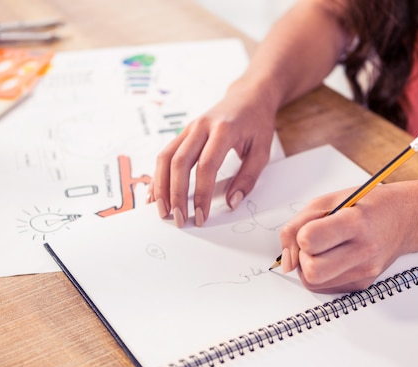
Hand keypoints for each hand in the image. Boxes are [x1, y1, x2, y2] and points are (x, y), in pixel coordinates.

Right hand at [149, 82, 275, 226]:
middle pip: (180, 162)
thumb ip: (248, 178)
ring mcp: (188, 128)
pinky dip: (158, 176)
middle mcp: (201, 126)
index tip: (201, 216)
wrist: (248, 97)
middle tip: (178, 219)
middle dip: (176, 194)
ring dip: (161, 186)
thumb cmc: (256, 124)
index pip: (206, 166)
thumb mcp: (263, 150)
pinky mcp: (182, 133)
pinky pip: (164, 155)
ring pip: (165, 157)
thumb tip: (231, 203)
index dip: (201, 194)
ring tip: (162, 211)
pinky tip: (155, 195)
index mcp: (224, 130)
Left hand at [278, 184, 411, 292]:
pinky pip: (324, 288)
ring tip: (323, 249)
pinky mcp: (362, 285)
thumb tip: (285, 261)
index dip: (302, 237)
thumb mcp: (326, 201)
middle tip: (312, 245)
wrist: (403, 219)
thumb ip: (296, 226)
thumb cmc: (364, 206)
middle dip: (303, 258)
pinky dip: (321, 274)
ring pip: (313, 283)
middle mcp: (363, 252)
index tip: (310, 230)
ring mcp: (364, 272)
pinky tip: (332, 258)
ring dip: (309, 267)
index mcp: (355, 223)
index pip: (310, 241)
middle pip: (311, 272)